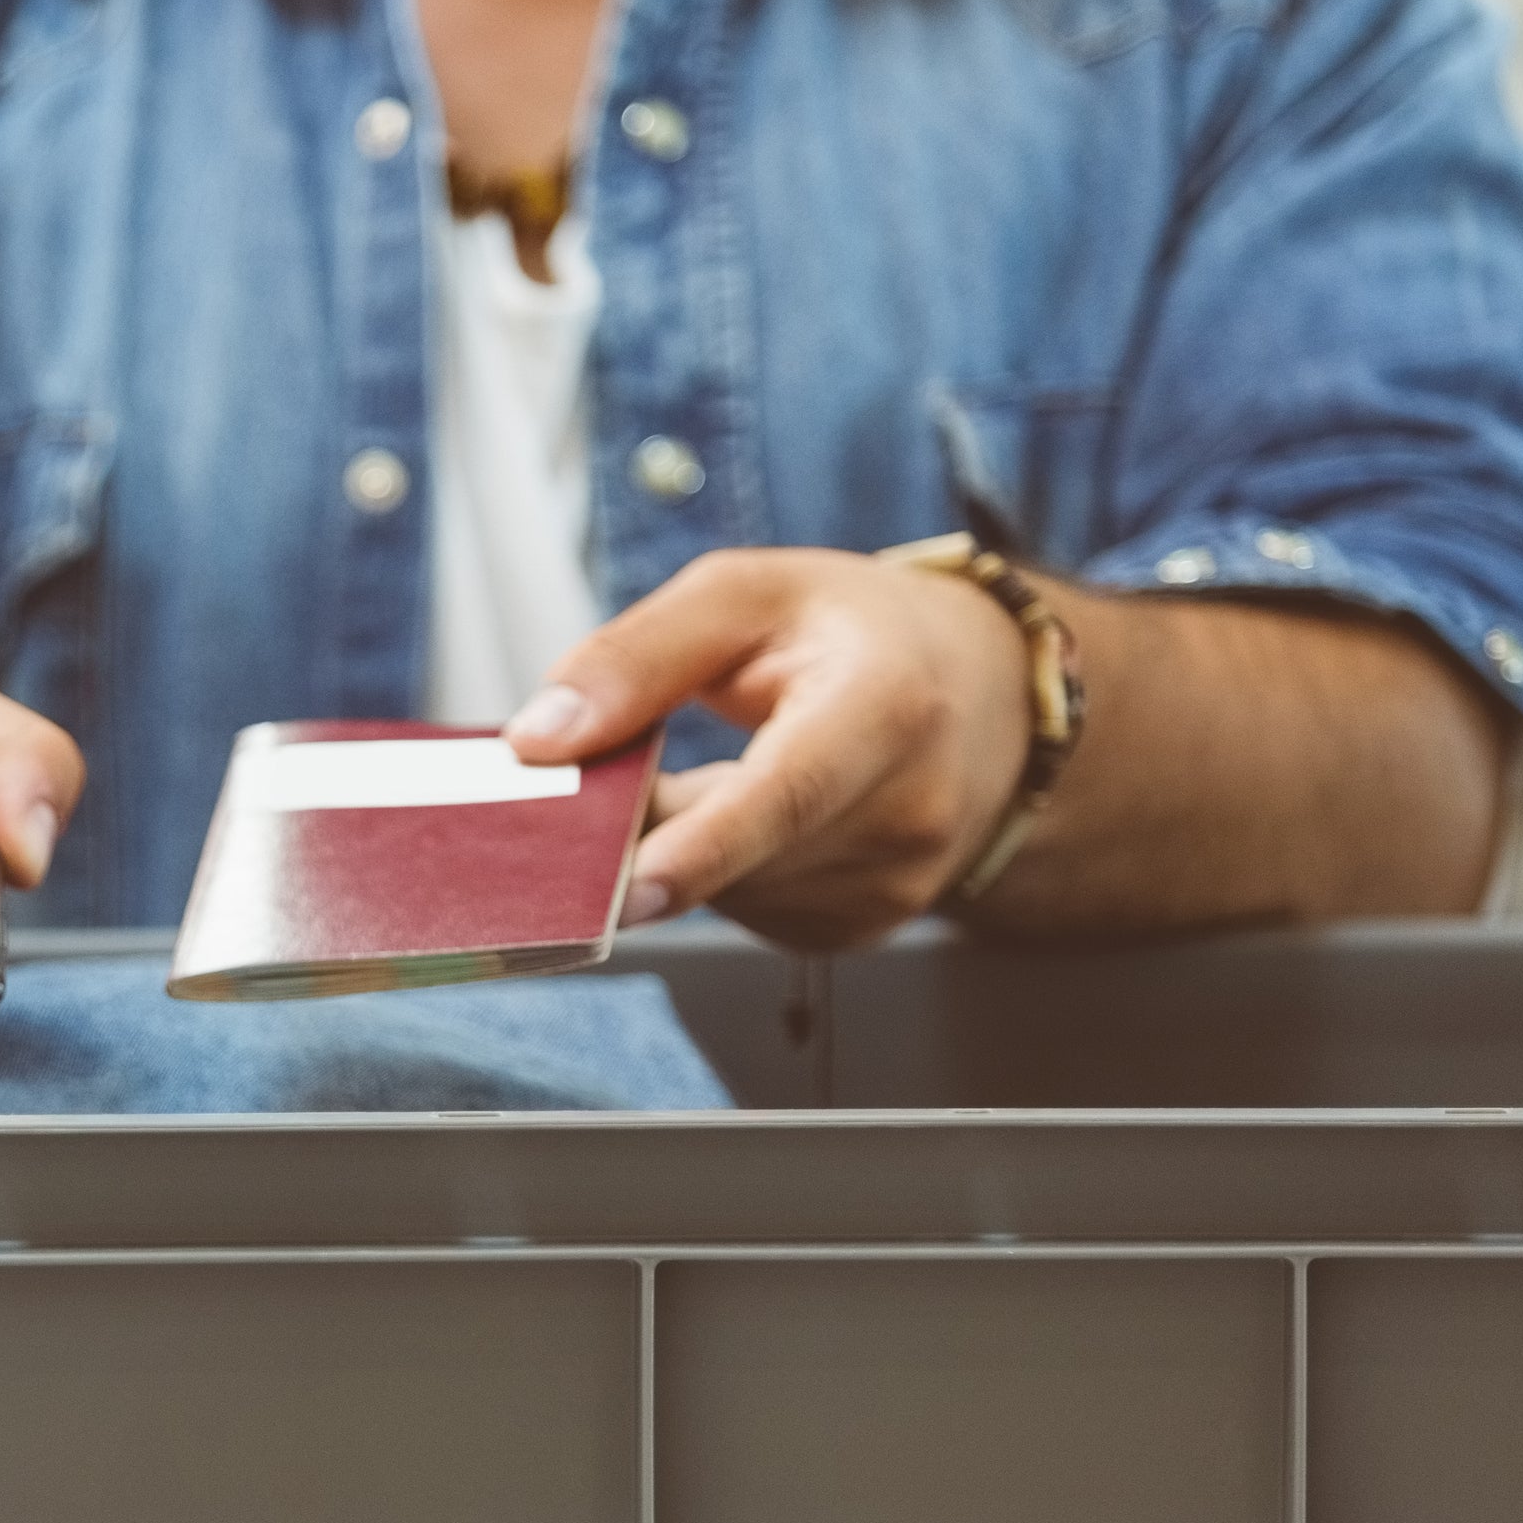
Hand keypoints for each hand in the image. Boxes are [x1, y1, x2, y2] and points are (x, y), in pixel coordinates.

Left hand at [504, 547, 1036, 950]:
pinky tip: (745, 817)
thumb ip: (636, 656)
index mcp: (888, 707)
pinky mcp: (860, 927)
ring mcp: (892, 885)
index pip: (789, 794)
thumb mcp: (744, 595)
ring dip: (682, 846)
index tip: (624, 890)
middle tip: (614, 775)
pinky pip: (746, 912)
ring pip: (726, 892)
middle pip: (734, 854)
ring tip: (715, 769)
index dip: (702, 847)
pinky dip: (717, 872)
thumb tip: (539, 739)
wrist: (984, 696)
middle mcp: (908, 813)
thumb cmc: (855, 632)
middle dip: (647, 828)